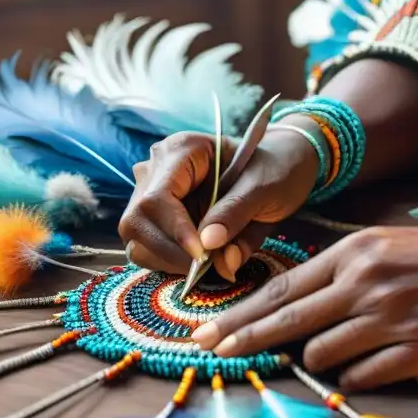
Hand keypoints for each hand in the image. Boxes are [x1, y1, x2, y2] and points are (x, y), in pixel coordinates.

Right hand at [118, 126, 317, 278]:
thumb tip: (212, 254)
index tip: (202, 255)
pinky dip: (169, 263)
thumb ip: (237, 216)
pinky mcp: (154, 218)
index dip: (175, 231)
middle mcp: (156, 169)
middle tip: (211, 267)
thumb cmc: (275, 168)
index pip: (157, 198)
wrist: (281, 166)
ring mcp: (149, 193)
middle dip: (172, 252)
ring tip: (210, 262)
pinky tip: (199, 260)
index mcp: (181, 150)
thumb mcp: (265, 187)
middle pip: (138, 221)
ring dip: (169, 261)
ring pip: (136, 240)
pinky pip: (146, 249)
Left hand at [191, 226, 417, 389]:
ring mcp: (388, 321)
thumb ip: (342, 268)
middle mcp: (364, 285)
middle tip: (209, 353)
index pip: (282, 288)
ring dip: (314, 357)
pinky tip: (361, 366)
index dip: (241, 313)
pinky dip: (351, 375)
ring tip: (335, 348)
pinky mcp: (412, 353)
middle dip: (243, 339)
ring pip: (320, 353)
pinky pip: (359, 376)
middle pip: (286, 321)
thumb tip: (297, 299)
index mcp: (355, 253)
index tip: (207, 329)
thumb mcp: (386, 243)